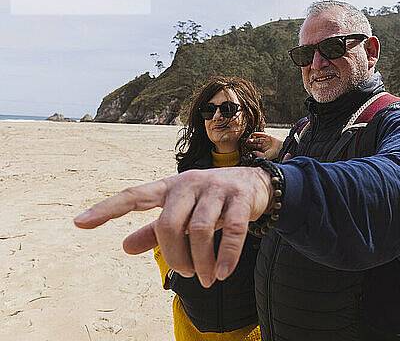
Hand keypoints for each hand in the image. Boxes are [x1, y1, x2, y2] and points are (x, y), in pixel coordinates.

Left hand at [73, 167, 272, 286]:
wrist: (257, 183)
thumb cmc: (212, 201)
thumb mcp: (183, 213)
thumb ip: (155, 230)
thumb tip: (125, 247)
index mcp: (170, 187)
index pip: (134, 196)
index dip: (107, 209)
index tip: (79, 223)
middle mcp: (190, 183)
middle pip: (169, 224)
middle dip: (175, 257)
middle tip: (187, 274)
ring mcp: (217, 188)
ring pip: (201, 230)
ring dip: (201, 262)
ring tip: (207, 279)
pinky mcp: (241, 197)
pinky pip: (233, 230)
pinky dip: (226, 256)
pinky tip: (222, 273)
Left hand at [247, 132, 282, 160]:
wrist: (281, 149)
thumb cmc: (275, 154)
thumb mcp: (265, 156)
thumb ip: (258, 154)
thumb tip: (252, 152)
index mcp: (264, 149)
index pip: (256, 147)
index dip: (251, 147)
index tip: (246, 147)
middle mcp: (265, 144)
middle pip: (256, 142)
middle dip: (251, 142)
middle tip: (245, 142)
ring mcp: (266, 140)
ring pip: (258, 138)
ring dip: (253, 139)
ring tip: (248, 139)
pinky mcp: (269, 136)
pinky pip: (262, 134)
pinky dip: (258, 134)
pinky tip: (253, 133)